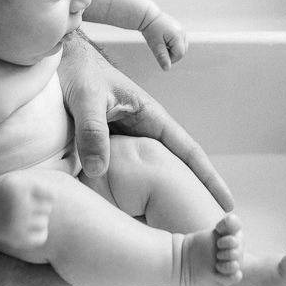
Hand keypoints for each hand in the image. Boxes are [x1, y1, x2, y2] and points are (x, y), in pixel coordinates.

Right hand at [0, 171, 53, 248]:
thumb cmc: (7, 195)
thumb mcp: (17, 181)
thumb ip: (39, 183)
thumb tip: (64, 184)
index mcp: (17, 187)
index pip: (50, 195)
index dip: (43, 197)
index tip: (31, 197)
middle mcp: (16, 204)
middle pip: (47, 208)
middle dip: (40, 208)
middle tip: (25, 209)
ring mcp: (16, 223)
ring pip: (44, 223)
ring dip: (38, 221)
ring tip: (24, 219)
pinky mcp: (17, 239)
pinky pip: (42, 237)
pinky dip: (38, 235)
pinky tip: (27, 230)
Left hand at [59, 31, 233, 210]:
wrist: (57, 58)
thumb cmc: (78, 70)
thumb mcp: (87, 98)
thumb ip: (93, 131)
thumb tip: (100, 170)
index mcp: (150, 116)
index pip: (188, 151)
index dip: (208, 178)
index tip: (227, 203)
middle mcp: (143, 130)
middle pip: (174, 167)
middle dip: (193, 194)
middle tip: (207, 227)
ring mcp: (126, 139)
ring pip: (149, 173)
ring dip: (162, 196)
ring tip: (175, 227)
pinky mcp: (106, 145)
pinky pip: (123, 173)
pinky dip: (131, 192)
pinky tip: (130, 213)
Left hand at [139, 12, 187, 69]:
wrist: (147, 16)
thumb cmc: (150, 30)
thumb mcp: (155, 45)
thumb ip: (162, 57)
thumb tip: (167, 69)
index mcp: (178, 36)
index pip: (180, 54)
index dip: (170, 58)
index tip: (160, 53)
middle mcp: (183, 32)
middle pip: (183, 51)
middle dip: (172, 53)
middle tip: (160, 48)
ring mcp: (182, 29)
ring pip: (182, 46)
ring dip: (173, 49)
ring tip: (162, 43)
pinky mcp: (179, 28)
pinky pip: (180, 41)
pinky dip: (173, 43)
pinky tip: (165, 39)